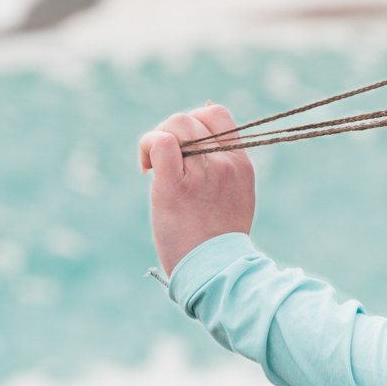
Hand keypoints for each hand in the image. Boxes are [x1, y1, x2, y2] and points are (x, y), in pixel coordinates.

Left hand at [139, 102, 256, 277]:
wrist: (217, 270)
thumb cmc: (219, 239)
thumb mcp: (236, 195)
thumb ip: (224, 166)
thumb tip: (205, 123)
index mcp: (240, 164)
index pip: (217, 115)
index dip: (193, 121)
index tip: (183, 149)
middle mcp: (224, 163)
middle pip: (192, 118)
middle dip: (171, 132)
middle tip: (163, 162)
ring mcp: (202, 172)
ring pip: (177, 124)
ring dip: (157, 139)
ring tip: (154, 168)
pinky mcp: (175, 185)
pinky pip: (161, 143)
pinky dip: (148, 146)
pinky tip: (147, 169)